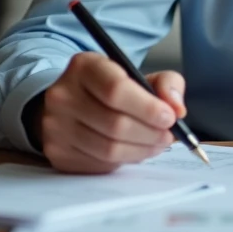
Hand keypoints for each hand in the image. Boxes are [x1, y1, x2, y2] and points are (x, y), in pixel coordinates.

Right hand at [37, 52, 186, 173]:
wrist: (70, 104)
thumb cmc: (110, 89)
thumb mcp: (138, 75)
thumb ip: (166, 84)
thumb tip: (177, 109)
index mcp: (84, 67)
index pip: (115, 90)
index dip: (147, 108)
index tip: (169, 117)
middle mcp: (63, 95)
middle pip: (115, 124)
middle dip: (150, 134)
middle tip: (168, 136)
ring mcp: (55, 126)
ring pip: (108, 149)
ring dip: (141, 150)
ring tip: (156, 144)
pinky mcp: (57, 152)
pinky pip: (99, 164)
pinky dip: (123, 160)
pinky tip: (134, 150)